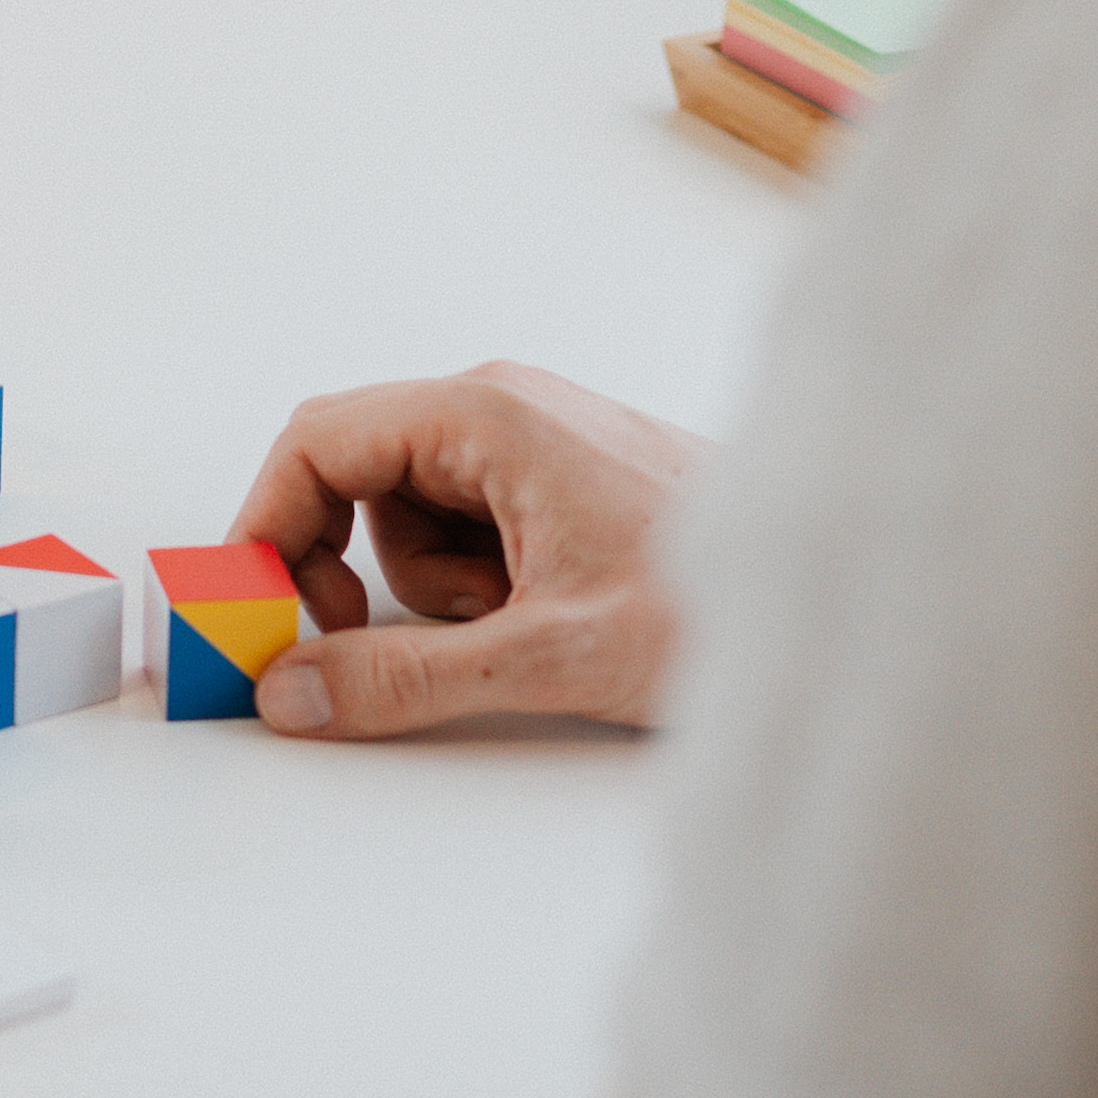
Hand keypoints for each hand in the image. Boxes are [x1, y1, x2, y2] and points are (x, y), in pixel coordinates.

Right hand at [226, 361, 705, 737]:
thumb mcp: (544, 654)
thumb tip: (290, 690)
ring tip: (517, 628)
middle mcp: (501, 407)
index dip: (266, 525)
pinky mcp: (558, 482)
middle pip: (354, 475)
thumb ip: (404, 678)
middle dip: (350, 568)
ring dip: (430, 589)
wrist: (846, 594)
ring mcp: (532, 440)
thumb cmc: (716, 603)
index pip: (318, 440)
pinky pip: (465, 529)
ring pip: (408, 516)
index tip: (251, 607)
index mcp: (488, 413)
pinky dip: (477, 586)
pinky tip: (546, 615)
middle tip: (364, 645)